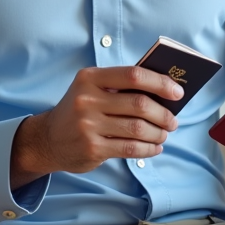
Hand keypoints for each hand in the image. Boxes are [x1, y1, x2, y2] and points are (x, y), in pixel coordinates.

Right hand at [11, 66, 182, 187]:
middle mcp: (87, 99)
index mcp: (90, 78)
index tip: (178, 92)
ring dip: (158, 133)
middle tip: (173, 121)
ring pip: (138, 129)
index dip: (160, 82)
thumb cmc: (79, 110)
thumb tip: (164, 91)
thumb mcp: (92, 89)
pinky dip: (149, 149)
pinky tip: (154, 147)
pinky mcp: (92, 148)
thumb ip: (121, 87)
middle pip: (140, 104)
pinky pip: (130, 148)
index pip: (133, 75)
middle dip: (164, 114)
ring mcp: (88, 125)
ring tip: (164, 135)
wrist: (47, 139)